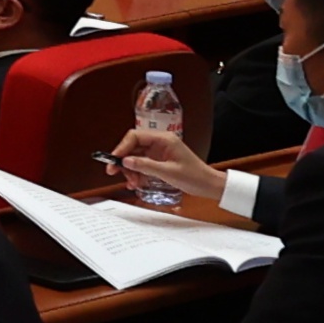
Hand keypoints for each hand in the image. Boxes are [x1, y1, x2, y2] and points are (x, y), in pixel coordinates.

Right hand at [107, 134, 221, 208]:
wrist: (209, 185)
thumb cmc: (195, 176)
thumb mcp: (168, 172)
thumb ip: (146, 165)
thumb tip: (126, 161)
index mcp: (164, 139)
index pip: (135, 137)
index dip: (122, 147)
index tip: (114, 159)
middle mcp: (159, 143)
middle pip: (133, 146)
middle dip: (124, 160)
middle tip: (114, 171)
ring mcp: (158, 152)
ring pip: (135, 156)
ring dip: (130, 169)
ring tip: (131, 182)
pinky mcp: (158, 160)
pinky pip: (141, 164)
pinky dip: (136, 173)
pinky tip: (136, 182)